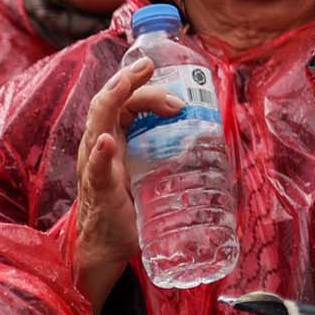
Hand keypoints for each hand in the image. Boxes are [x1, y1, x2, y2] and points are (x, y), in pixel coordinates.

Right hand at [72, 59, 163, 310]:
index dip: (136, 81)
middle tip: (151, 69)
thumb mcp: (155, 169)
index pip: (122, 101)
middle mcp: (103, 146)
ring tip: (126, 83)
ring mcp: (97, 167)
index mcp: (118, 139)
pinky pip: (96, 171)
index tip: (156, 67)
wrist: (110, 247)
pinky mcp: (100, 193)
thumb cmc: (134, 205)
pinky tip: (106, 142)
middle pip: (111, 104)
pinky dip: (99, 155)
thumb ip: (176, 150)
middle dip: (130, 83)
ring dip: (114, 101)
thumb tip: (218, 134)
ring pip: (98, 125)